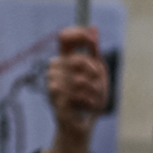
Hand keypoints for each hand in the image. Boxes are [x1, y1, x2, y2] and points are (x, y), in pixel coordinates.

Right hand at [46, 26, 107, 152]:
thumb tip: (94, 28)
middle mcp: (56, 67)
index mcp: (66, 59)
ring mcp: (53, 81)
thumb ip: (95, 52)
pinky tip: (87, 106)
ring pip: (79, 78)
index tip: (93, 39)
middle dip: (94, 72)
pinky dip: (88, 100)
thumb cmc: (90, 98)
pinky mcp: (55, 96)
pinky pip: (77, 93)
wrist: (82, 124)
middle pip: (78, 59)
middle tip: (99, 83)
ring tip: (94, 98)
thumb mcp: (98, 73)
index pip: (65, 37)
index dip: (78, 34)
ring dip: (94, 90)